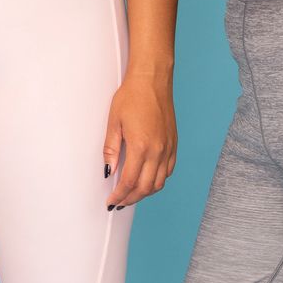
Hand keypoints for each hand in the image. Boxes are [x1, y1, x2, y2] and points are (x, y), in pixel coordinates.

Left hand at [103, 76, 176, 208]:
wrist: (153, 80)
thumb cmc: (132, 96)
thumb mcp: (114, 121)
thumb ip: (111, 149)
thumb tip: (108, 171)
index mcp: (141, 146)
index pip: (130, 182)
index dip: (119, 195)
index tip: (111, 200)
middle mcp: (158, 151)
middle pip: (146, 187)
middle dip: (131, 198)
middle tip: (119, 202)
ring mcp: (168, 148)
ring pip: (159, 182)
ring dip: (145, 193)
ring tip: (132, 195)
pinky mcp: (174, 144)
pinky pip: (168, 171)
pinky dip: (158, 181)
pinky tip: (148, 180)